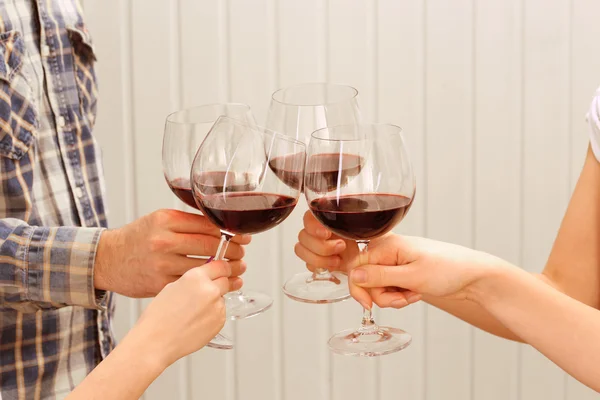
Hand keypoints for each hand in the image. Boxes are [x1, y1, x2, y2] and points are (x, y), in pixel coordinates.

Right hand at [94, 209, 250, 296]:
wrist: (107, 260)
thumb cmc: (137, 238)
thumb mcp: (159, 220)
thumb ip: (187, 221)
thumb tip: (222, 226)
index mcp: (166, 220)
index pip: (209, 225)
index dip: (232, 232)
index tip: (244, 237)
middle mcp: (164, 241)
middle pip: (211, 246)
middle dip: (233, 251)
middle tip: (242, 253)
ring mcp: (162, 264)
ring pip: (205, 267)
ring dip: (227, 269)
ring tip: (238, 269)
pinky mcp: (160, 285)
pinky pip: (193, 285)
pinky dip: (212, 286)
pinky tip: (223, 285)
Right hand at [127, 260, 237, 367]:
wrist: (156, 341)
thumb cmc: (159, 316)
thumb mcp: (172, 287)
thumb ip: (193, 280)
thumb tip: (205, 279)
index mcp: (196, 277)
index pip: (221, 265)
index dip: (223, 268)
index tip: (224, 270)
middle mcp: (210, 289)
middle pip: (225, 281)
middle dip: (219, 284)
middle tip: (206, 293)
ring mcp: (217, 306)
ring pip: (221, 298)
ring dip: (214, 301)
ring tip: (194, 313)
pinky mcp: (220, 321)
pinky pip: (220, 313)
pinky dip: (213, 315)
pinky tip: (196, 322)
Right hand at [295, 211, 508, 309]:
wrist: (472, 275)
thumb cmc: (448, 270)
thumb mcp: (412, 276)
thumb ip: (380, 277)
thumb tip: (354, 276)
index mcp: (386, 244)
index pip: (356, 267)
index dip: (360, 289)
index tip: (370, 305)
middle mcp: (386, 250)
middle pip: (366, 279)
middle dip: (382, 295)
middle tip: (403, 299)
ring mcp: (393, 260)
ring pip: (376, 286)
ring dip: (392, 297)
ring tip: (412, 295)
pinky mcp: (400, 270)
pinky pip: (388, 287)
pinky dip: (399, 295)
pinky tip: (414, 293)